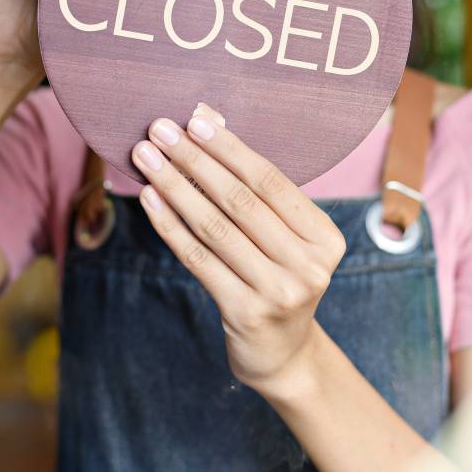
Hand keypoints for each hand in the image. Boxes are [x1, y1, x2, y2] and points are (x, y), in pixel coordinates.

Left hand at [131, 101, 346, 395]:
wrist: (280, 353)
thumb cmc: (276, 277)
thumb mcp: (282, 237)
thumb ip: (253, 187)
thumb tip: (206, 118)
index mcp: (326, 238)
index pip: (271, 181)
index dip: (230, 148)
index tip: (195, 120)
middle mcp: (309, 265)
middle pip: (241, 201)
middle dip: (195, 160)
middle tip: (160, 130)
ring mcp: (278, 293)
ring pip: (215, 227)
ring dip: (175, 186)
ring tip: (146, 158)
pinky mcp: (244, 313)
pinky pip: (198, 259)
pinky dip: (170, 225)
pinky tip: (149, 199)